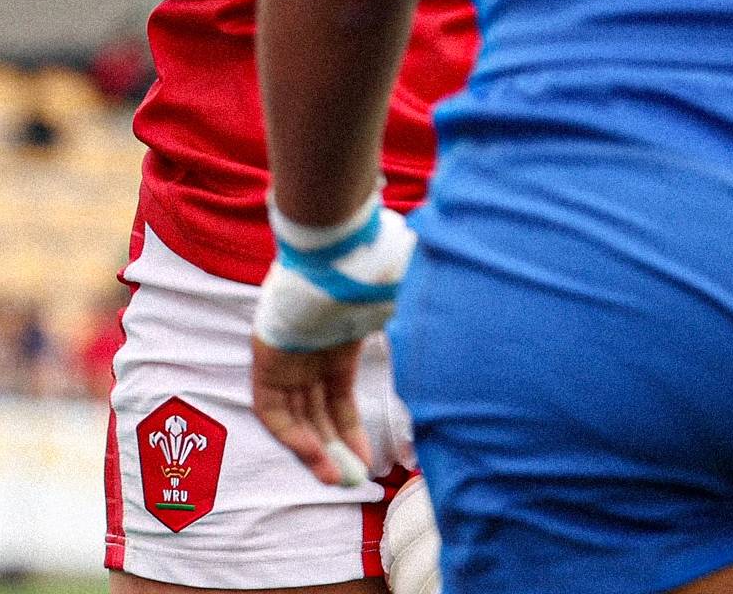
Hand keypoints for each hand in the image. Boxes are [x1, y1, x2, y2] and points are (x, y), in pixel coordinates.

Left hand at [249, 193, 412, 485]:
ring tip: (338, 480)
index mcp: (336, 338)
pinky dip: (292, 435)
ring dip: (313, 450)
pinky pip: (271, 406)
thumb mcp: (407, 311)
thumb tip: (466, 337)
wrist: (341, 251)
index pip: (336, 395)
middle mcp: (307, 347)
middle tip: (351, 480)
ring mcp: (285, 350)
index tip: (369, 461)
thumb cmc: (379, 276)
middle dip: (332, 446)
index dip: (350, 429)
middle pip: (314, 408)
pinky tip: (318, 456)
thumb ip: (423, 336)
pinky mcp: (266, 353)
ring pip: (293, 413)